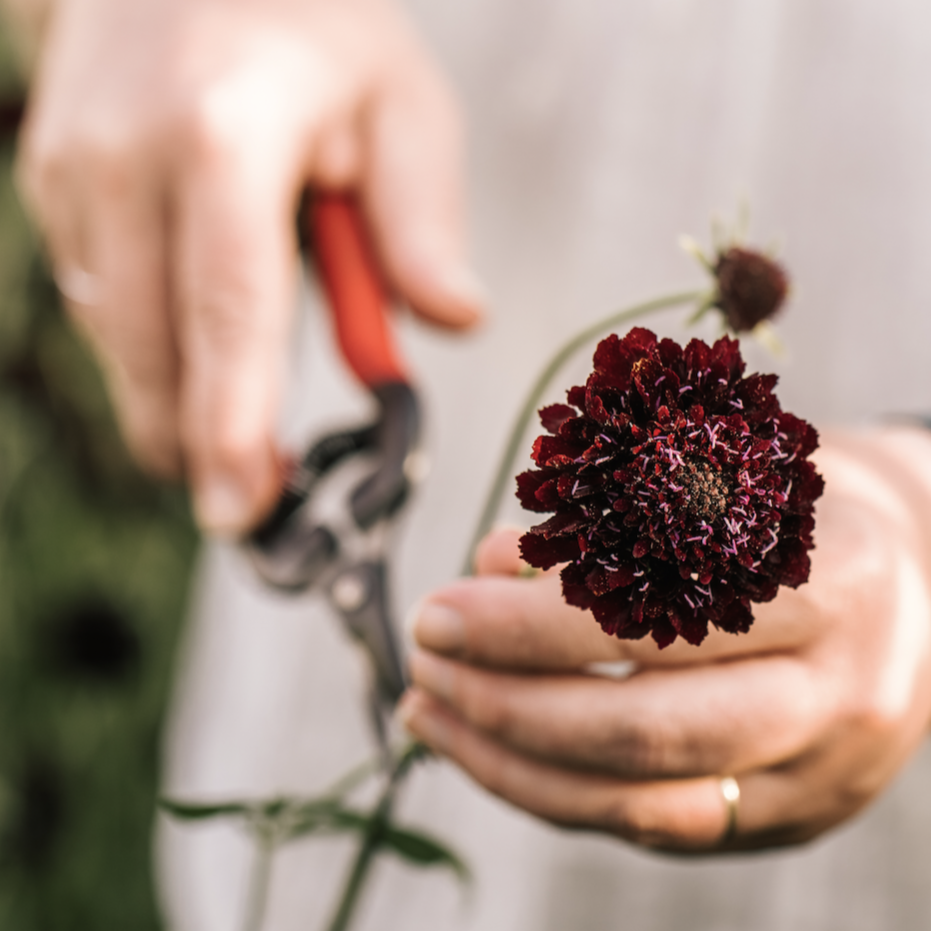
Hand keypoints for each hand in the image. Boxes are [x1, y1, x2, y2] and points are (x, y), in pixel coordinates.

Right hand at [17, 0, 481, 532]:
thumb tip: (456, 322)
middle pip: (156, 347)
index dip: (232, 420)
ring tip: (233, 435)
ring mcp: (73, 170)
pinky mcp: (51, 185)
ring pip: (121, 338)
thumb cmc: (315, 27)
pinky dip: (152, 347)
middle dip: (196, 444)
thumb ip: (423, 223)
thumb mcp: (402, 106)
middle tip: (247, 504)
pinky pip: (104, 302)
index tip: (240, 504)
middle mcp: (128, 156)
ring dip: (175, 401)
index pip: (228, 307)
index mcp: (227, 134)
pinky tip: (194, 346)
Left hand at [402, 427, 930, 851]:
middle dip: (509, 701)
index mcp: (833, 581)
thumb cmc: (796, 515)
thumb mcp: (726, 481)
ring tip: (427, 708)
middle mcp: (841, 691)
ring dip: (512, 761)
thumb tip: (490, 564)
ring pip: (645, 798)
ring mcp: (822, 772)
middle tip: (422, 658)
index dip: (533, 628)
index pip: (659, 621)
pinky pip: (655, 826)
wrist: (916, 584)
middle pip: (649, 726)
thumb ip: (611, 524)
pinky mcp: (791, 817)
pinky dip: (557, 793)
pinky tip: (486, 750)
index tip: (440, 610)